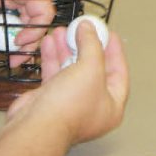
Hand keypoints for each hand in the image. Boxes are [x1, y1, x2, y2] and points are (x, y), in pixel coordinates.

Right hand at [8, 21, 128, 144]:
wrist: (36, 126)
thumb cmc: (69, 108)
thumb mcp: (91, 68)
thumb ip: (92, 45)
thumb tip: (89, 28)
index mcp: (112, 105)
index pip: (119, 72)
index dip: (114, 50)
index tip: (108, 33)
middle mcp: (92, 106)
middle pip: (93, 69)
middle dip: (86, 46)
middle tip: (82, 29)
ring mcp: (70, 104)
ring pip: (71, 69)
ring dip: (67, 48)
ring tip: (63, 31)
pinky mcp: (50, 100)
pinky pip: (54, 74)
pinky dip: (52, 57)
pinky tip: (50, 42)